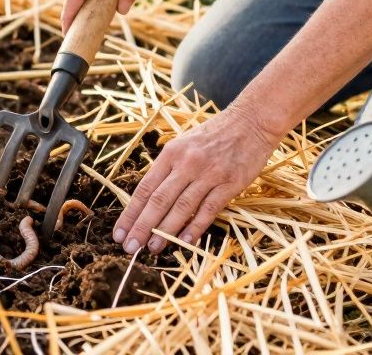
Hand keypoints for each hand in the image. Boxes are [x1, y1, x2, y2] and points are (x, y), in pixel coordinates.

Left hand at [113, 102, 283, 254]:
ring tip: (152, 249)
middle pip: (159, 200)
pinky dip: (195, 227)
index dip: (131, 213)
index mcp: (172, 153)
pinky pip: (208, 209)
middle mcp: (187, 163)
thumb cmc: (216, 134)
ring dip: (165, 231)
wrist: (252, 121)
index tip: (119, 232)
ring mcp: (209, 174)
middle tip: (130, 247)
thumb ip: (169, 168)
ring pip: (181, 207)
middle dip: (141, 227)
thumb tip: (150, 198)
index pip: (145, 188)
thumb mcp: (185, 143)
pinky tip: (184, 242)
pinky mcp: (230, 183)